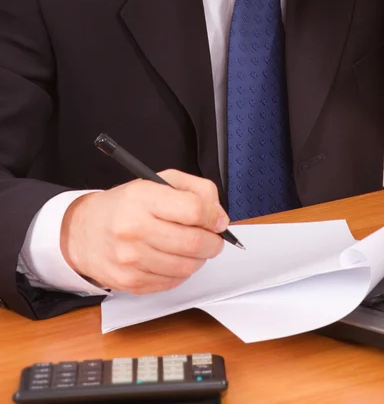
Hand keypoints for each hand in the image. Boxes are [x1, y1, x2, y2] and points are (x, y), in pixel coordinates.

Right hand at [60, 170, 227, 293]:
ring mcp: (130, 259)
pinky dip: (181, 272)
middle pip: (194, 242)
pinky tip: (173, 259)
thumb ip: (197, 190)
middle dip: (214, 242)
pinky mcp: (130, 282)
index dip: (214, 216)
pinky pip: (172, 282)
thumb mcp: (160, 181)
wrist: (84, 230)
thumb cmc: (127, 205)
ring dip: (199, 259)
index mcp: (143, 198)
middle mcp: (134, 229)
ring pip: (186, 266)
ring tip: (193, 248)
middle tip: (214, 238)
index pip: (193, 210)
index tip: (218, 220)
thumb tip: (219, 215)